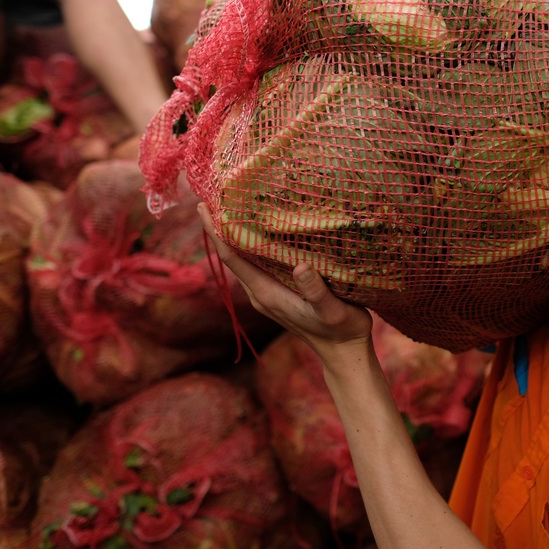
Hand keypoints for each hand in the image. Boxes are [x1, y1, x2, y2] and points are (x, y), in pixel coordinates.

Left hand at [198, 204, 372, 351]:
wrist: (344, 353)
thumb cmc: (342, 331)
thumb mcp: (333, 311)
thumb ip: (316, 291)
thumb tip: (301, 265)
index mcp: (267, 294)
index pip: (232, 258)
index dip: (216, 232)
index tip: (203, 206)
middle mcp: (261, 293)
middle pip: (232, 255)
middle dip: (221, 227)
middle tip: (214, 194)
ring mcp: (268, 293)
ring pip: (243, 259)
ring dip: (235, 234)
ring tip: (231, 205)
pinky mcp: (278, 293)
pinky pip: (256, 264)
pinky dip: (251, 244)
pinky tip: (259, 229)